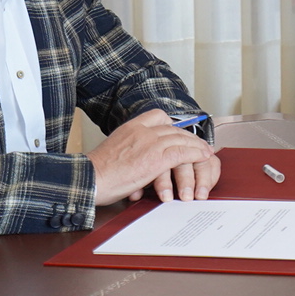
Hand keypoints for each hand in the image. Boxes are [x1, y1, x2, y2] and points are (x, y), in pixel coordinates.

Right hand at [89, 110, 216, 206]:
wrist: (87, 180)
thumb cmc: (95, 173)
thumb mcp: (113, 151)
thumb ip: (129, 147)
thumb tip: (137, 155)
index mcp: (130, 127)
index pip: (157, 116)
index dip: (173, 124)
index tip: (180, 132)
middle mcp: (142, 131)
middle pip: (174, 128)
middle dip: (189, 136)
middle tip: (199, 144)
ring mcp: (150, 144)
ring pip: (181, 139)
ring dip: (197, 146)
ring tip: (206, 152)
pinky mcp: (156, 159)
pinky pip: (182, 152)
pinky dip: (196, 154)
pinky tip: (203, 157)